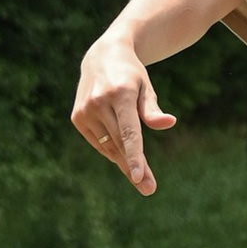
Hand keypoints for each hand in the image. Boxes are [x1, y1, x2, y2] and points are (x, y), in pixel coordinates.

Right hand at [71, 29, 175, 194]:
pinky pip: (99, 143)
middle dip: (136, 168)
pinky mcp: (77, 118)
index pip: (129, 131)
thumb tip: (169, 123)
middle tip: (149, 189)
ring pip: (109, 146)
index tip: (139, 176)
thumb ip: (152, 109)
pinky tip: (123, 154)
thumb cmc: (131, 75)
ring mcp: (85, 111)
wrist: (101, 58)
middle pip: (120, 144)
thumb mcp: (146, 88)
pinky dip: (112, 150)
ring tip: (141, 177)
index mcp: (120, 94)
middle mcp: (99, 102)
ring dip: (124, 162)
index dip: (134, 156)